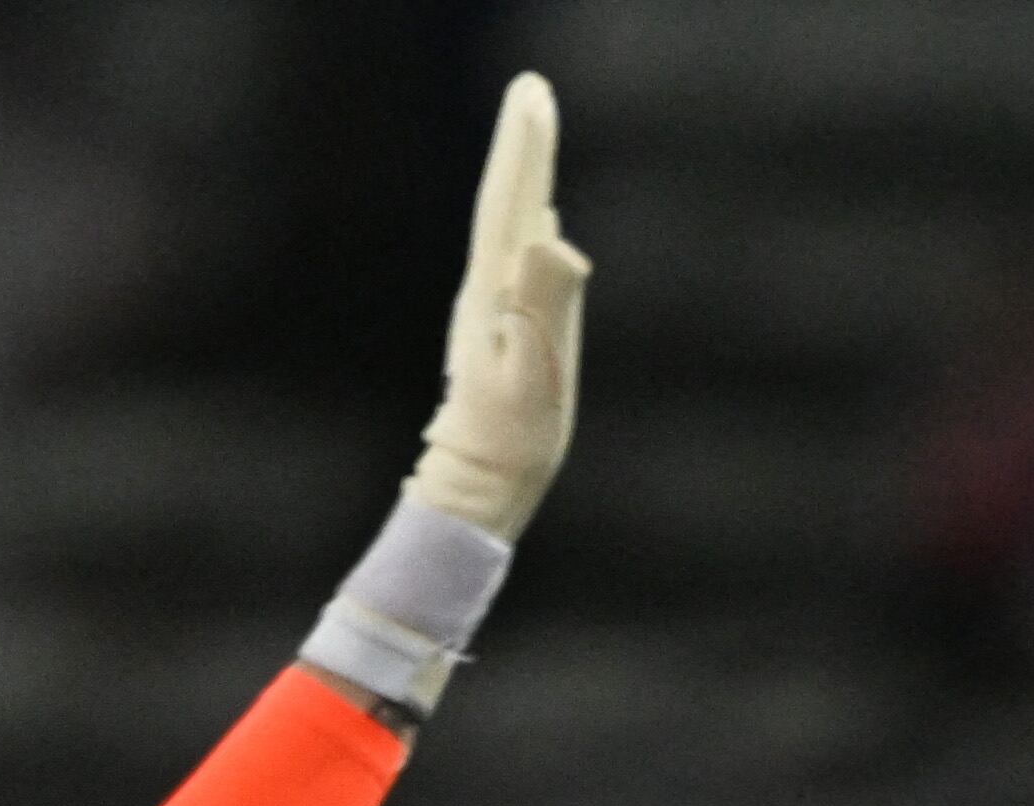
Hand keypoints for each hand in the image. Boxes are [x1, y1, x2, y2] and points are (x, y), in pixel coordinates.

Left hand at [404, 76, 590, 543]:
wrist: (479, 487)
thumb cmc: (510, 441)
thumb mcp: (531, 378)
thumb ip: (542, 304)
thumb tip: (554, 238)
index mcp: (496, 294)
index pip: (511, 205)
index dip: (524, 149)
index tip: (533, 94)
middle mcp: (491, 293)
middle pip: (508, 204)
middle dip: (523, 147)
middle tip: (533, 90)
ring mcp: (499, 313)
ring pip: (512, 228)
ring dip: (524, 178)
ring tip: (534, 132)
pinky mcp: (509, 333)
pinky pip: (520, 261)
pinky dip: (529, 226)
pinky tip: (539, 219)